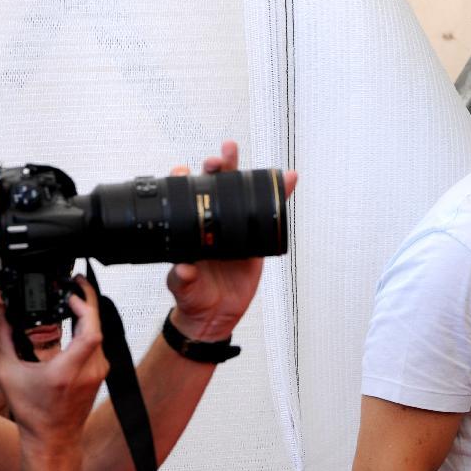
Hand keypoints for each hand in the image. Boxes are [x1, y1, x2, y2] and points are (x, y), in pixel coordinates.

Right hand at [0, 276, 109, 445]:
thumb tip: (2, 312)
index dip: (86, 309)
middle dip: (88, 301)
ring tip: (74, 295)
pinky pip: (100, 341)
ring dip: (89, 313)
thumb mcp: (8, 373)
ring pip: (100, 332)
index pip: (91, 334)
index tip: (71, 295)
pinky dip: (89, 326)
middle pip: (98, 326)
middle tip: (75, 283)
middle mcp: (88, 370)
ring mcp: (99, 371)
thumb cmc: (31, 411)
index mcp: (67, 370)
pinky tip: (77, 317)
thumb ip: (4, 339)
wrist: (52, 438)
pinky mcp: (101, 371)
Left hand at [166, 140, 297, 341]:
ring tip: (246, 154)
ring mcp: (234, 229)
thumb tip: (183, 269)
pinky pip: (269, 215)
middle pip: (214, 187)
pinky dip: (280, 196)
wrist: (215, 316)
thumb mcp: (184, 290)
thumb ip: (183, 280)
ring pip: (241, 195)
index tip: (184, 170)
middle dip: (216, 167)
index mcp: (191, 230)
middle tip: (220, 157)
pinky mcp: (255, 239)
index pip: (186, 198)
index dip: (184, 181)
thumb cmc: (194, 298)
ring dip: (245, 172)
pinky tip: (287, 180)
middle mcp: (212, 224)